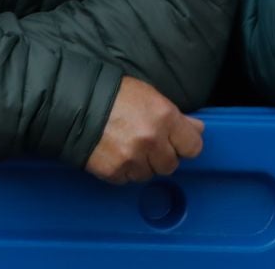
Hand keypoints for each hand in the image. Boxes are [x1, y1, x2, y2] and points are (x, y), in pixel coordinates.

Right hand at [84, 76, 203, 184]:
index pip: (193, 147)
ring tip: (130, 146)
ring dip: (143, 165)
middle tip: (150, 143)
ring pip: (149, 174)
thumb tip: (197, 129)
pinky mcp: (114, 172)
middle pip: (171, 165)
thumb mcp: (151, 96)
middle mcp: (151, 140)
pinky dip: (125, 170)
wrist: (77, 105)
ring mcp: (132, 158)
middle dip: (163, 156)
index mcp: (165, 117)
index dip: (186, 145)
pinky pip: (128, 179)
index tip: (179, 143)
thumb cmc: (115, 95)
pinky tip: (118, 153)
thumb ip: (176, 116)